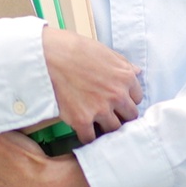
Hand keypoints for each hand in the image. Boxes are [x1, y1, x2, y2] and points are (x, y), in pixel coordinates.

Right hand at [41, 26, 142, 143]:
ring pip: (113, 129)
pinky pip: (91, 138)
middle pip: (129, 116)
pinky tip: (83, 130)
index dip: (127, 98)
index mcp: (125, 77)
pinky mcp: (82, 120)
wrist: (49, 56)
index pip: (137, 98)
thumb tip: (136, 72)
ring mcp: (100, 109)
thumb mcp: (104, 51)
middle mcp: (117, 95)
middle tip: (109, 112)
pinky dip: (87, 136)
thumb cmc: (74, 49)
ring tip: (96, 122)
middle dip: (121, 114)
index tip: (118, 100)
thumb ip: (123, 64)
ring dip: (106, 126)